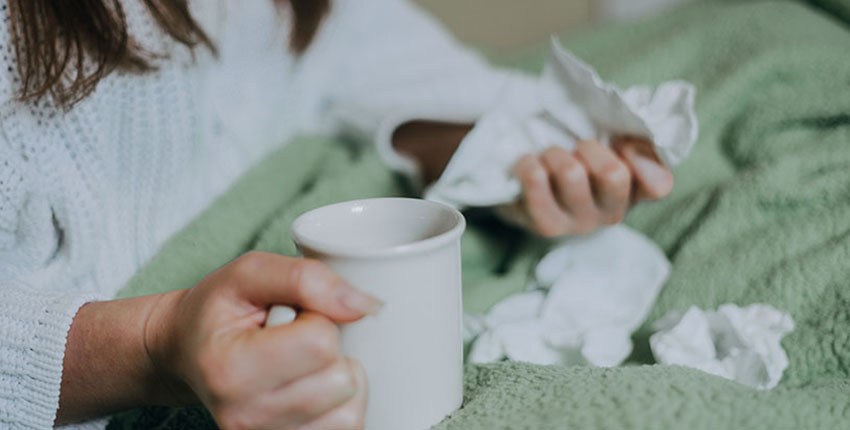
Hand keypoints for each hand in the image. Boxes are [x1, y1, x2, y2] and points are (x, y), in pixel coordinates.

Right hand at [145, 252, 382, 429]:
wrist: (186, 352)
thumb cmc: (219, 310)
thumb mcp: (249, 272)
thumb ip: (306, 278)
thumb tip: (365, 306)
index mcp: (230, 369)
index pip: (320, 343)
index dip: (318, 318)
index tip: (291, 316)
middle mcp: (244, 416)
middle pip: (340, 381)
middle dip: (331, 352)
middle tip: (295, 341)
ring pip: (350, 414)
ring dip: (339, 381)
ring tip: (303, 365)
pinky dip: (340, 407)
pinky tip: (312, 388)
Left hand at [502, 138, 673, 237]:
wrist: (528, 191)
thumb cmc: (575, 162)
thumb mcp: (607, 147)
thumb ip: (633, 141)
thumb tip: (630, 145)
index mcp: (634, 192)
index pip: (657, 183)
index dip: (640, 158)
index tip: (620, 142)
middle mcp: (611, 213)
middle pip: (613, 175)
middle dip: (589, 149)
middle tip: (576, 148)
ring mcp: (579, 224)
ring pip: (572, 174)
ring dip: (556, 154)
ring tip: (548, 156)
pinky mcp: (546, 225)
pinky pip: (538, 188)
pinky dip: (530, 167)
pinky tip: (529, 164)